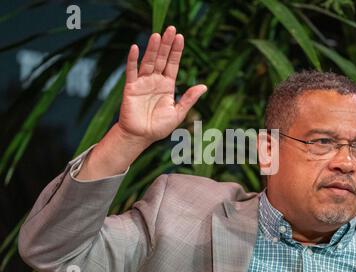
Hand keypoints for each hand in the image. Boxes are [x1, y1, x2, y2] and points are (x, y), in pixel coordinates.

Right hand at [118, 26, 206, 146]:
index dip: (176, 51)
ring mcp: (143, 83)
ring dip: (152, 49)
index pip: (173, 64)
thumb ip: (189, 98)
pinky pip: (131, 72)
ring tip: (157, 35)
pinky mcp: (131, 88)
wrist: (141, 137)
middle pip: (162, 59)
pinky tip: (135, 48)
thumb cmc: (159, 127)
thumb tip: (204, 86)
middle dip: (166, 44)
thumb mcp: (178, 113)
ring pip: (148, 62)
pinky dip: (132, 60)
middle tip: (171, 29)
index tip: (180, 37)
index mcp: (167, 85)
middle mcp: (155, 81)